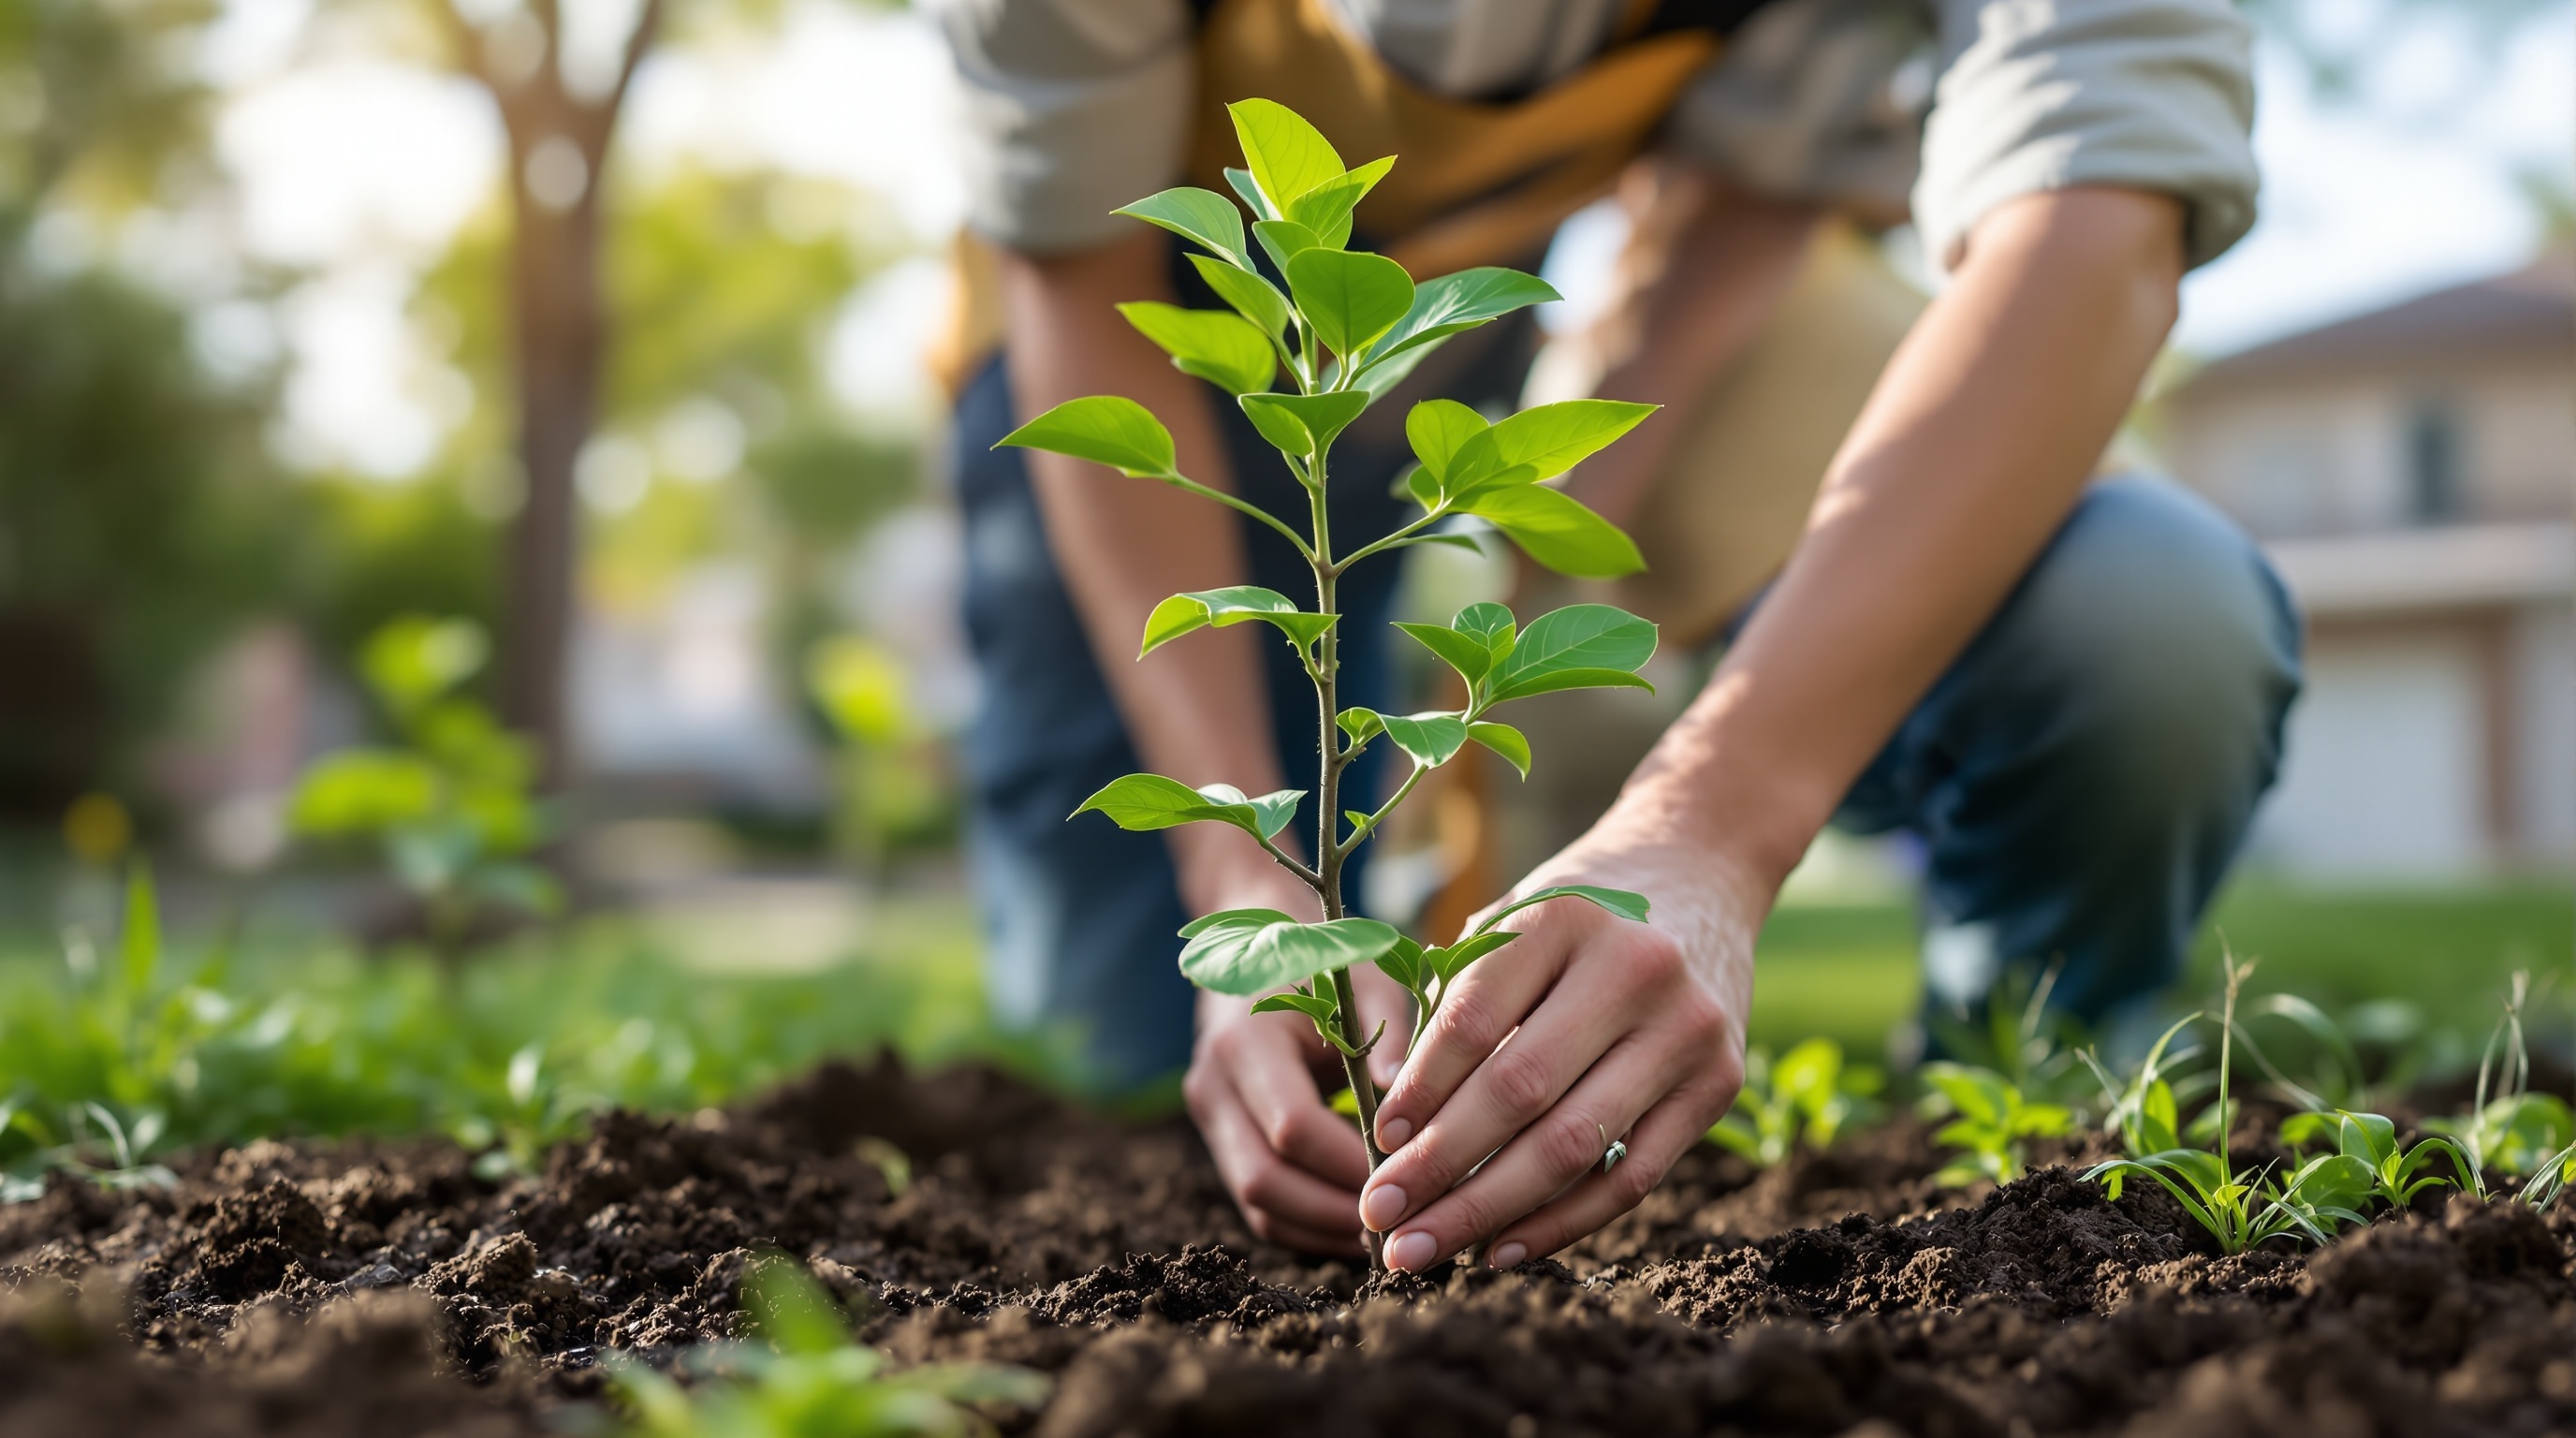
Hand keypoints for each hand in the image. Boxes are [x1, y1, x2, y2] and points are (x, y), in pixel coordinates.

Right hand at [1182, 868, 1415, 1254]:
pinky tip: (1359, 1221)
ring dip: (1323, 1229)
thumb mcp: (1363, 981)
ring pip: (1258, 1204)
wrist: (1258, 942)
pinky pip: (1259, 1203)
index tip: (1412, 1179)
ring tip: (1390, 1232)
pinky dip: (1308, 1223)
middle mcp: (1214, 1086)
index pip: (1292, 1128)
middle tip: (1405, 1225)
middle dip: (1336, 1214)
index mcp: (1246, 1042)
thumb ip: (1387, 1035)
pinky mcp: (1222, 1138)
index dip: (1350, 1164)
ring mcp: (1211, 1116)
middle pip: (1265, 1182)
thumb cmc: (1326, 959)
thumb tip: (1411, 1104)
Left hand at [1356, 835, 1764, 1271]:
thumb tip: (1395, 1131)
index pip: (1475, 1019)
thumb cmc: (1575, 918)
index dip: (1421, 1090)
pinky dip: (1561, 1224)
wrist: (1701, 874)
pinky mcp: (1720, 1084)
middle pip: (1520, 1092)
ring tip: (1420, 1250)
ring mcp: (1687, 1030)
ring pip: (1574, 1146)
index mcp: (1564, 918)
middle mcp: (1636, 969)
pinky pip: (1631, 1178)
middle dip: (1439, 1167)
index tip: (1376, 1143)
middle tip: (1377, 1215)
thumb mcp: (1513, 926)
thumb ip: (1457, 1008)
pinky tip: (1499, 1249)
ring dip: (1487, 1211)